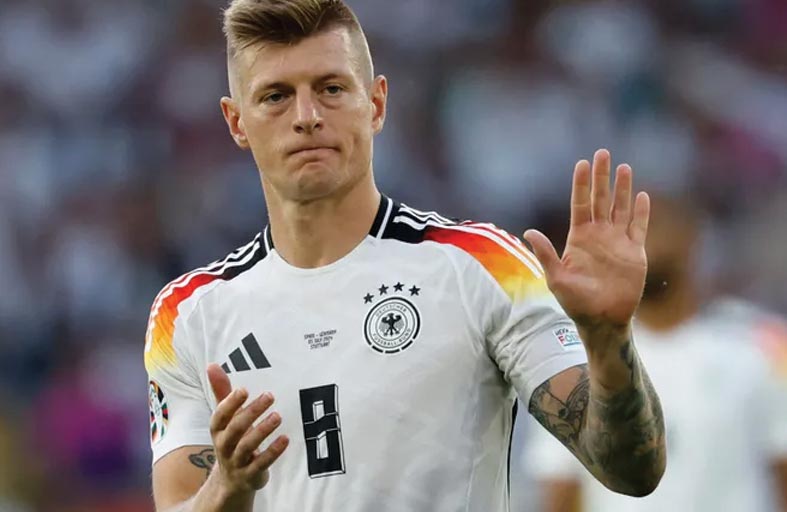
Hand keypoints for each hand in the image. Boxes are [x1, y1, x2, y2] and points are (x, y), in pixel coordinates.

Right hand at [206, 363, 288, 497]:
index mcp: (218, 430)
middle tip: (270, 396)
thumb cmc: (232, 439)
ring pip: (247, 447)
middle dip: (251, 412)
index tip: (243, 389)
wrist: (231, 481)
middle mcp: (224, 446)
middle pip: (235, 429)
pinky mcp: (251, 475)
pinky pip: (261, 464)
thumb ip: (222, 392)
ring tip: (278, 416)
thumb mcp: (226, 418)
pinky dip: (273, 452)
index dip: (230, 403)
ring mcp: (237, 462)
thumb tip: (212, 365)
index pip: (220, 416)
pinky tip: (285, 439)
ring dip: (262, 430)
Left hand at [523, 149, 649, 331]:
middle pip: (600, 199)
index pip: (580, 203)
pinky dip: (641, 212)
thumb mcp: (557, 278)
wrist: (602, 320)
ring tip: (624, 167)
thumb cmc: (576, 302)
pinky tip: (642, 195)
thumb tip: (529, 232)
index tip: (582, 163)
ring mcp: (617, 242)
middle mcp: (598, 235)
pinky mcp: (634, 252)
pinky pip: (638, 227)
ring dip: (622, 188)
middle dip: (601, 177)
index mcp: (579, 238)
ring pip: (621, 208)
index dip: (581, 183)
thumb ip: (546, 254)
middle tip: (603, 152)